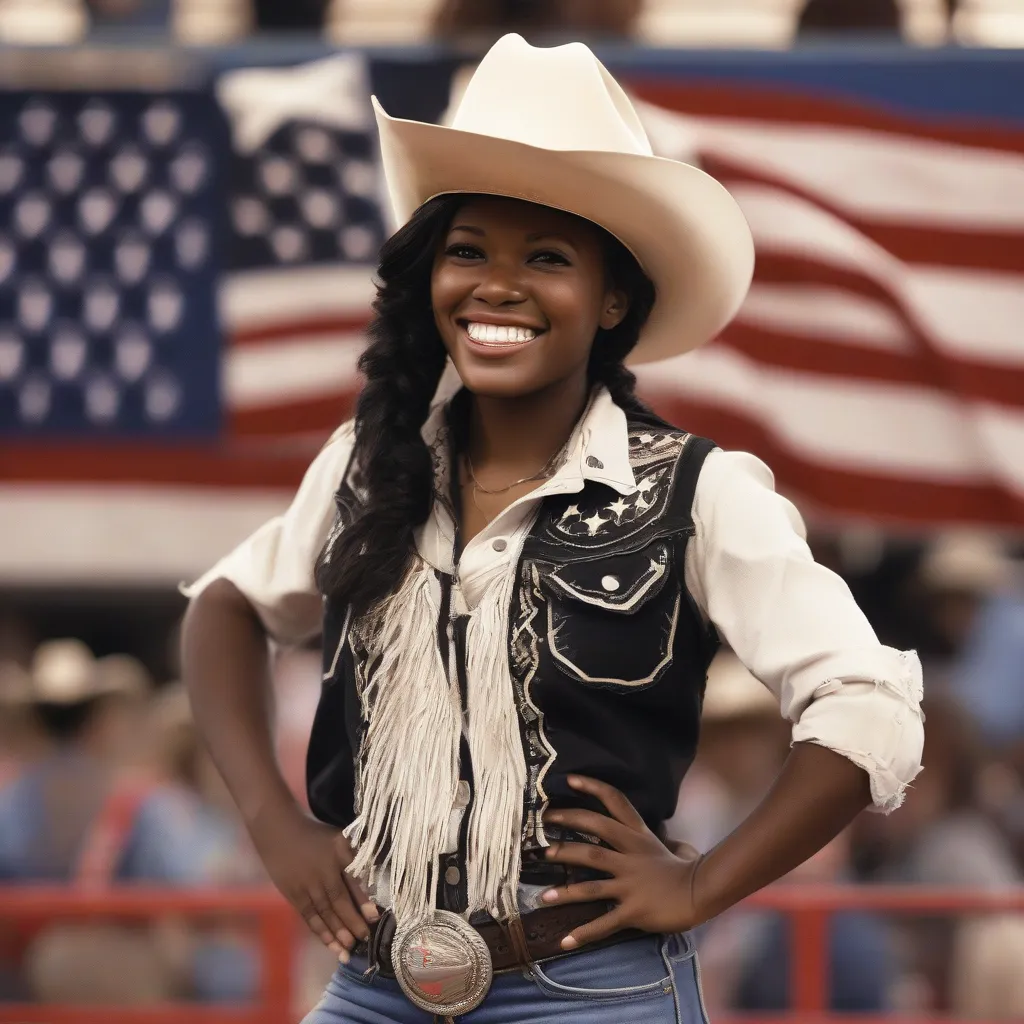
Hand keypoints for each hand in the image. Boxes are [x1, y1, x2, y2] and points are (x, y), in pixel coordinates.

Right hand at [249, 803, 376, 960]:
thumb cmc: (316, 835)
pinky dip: (321, 931)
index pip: (353, 880)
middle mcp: (322, 872)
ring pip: (324, 913)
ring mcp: (306, 885)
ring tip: (349, 950)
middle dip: (352, 922)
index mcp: (338, 854)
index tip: (375, 917)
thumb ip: (356, 856)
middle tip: (365, 940)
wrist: (279, 830)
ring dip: (337, 933)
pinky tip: (331, 944)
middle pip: (339, 901)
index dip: (363, 900)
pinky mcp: (293, 895)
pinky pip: (309, 916)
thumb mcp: (339, 838)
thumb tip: (376, 875)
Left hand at [540, 775, 703, 950]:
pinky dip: (584, 933)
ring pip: (591, 884)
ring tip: (543, 895)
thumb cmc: (683, 867)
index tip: (569, 780)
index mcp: (638, 835)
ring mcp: (631, 883)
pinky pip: (605, 923)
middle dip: (566, 833)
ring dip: (565, 891)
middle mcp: (631, 855)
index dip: (592, 788)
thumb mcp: (665, 844)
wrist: (700, 893)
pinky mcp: (634, 910)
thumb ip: (647, 837)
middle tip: (540, 832)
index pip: (615, 802)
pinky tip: (565, 941)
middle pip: (593, 837)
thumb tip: (648, 828)